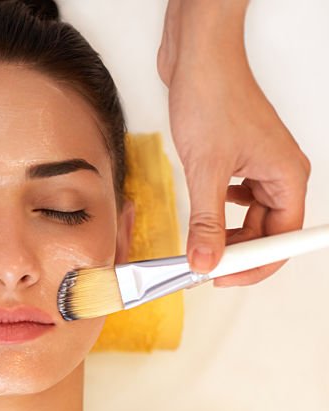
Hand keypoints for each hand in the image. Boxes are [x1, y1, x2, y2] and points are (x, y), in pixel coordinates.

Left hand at [159, 1, 310, 286]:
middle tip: (201, 267)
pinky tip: (205, 209)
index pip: (281, 240)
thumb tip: (205, 263)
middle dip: (235, 252)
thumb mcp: (206, 169)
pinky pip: (236, 198)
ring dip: (225, 233)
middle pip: (266, 232)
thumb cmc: (212, 97)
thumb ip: (206, 222)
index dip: (254, 266)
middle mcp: (280, 172)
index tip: (221, 279)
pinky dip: (219, 211)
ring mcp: (259, 164)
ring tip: (198, 243)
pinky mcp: (238, 157)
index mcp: (286, 176)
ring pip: (249, 217)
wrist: (198, 58)